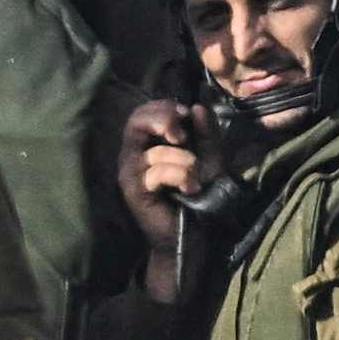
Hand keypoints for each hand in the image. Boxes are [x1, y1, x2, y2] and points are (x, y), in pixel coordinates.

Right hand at [117, 95, 204, 289]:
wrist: (195, 233)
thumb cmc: (198, 195)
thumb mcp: (209, 157)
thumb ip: (206, 132)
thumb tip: (198, 107)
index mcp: (146, 145)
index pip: (143, 112)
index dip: (164, 107)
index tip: (187, 114)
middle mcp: (132, 156)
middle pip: (135, 121)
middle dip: (163, 120)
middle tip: (182, 136)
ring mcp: (130, 174)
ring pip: (154, 151)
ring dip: (183, 160)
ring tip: (194, 177)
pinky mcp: (134, 192)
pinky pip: (156, 172)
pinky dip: (179, 176)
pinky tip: (189, 189)